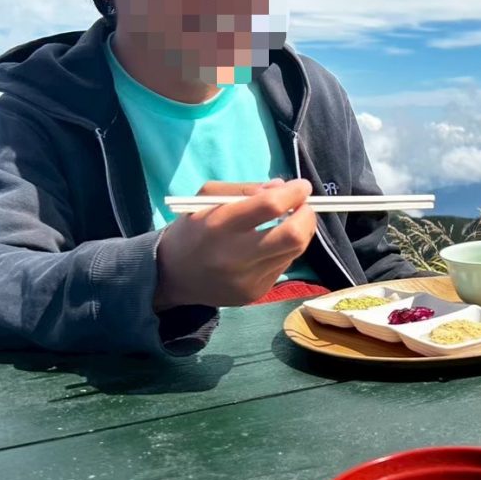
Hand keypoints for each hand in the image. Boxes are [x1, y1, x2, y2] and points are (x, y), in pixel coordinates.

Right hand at [153, 178, 316, 309]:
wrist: (173, 276)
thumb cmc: (193, 229)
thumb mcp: (207, 198)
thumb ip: (246, 189)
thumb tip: (283, 187)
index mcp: (219, 226)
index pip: (270, 206)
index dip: (294, 193)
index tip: (302, 186)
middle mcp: (235, 256)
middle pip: (293, 236)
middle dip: (307, 216)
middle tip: (303, 206)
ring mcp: (248, 279)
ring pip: (294, 252)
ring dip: (299, 232)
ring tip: (288, 222)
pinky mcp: (255, 293)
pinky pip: (283, 266)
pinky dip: (284, 250)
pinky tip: (270, 245)